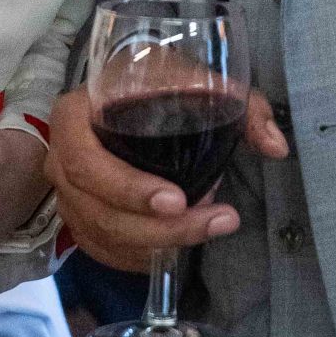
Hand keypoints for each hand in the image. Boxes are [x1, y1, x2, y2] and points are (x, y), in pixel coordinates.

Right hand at [45, 85, 286, 273]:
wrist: (129, 89)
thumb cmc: (155, 82)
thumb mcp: (195, 80)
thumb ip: (240, 106)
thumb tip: (275, 146)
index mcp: (74, 115)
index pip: (86, 162)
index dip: (127, 188)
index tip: (177, 199)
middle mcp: (59, 157)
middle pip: (98, 210)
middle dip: (158, 228)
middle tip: (213, 221)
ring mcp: (66, 193)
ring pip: (103, 236)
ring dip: (157, 244)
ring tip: (211, 227)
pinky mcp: (79, 217)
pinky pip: (103, 251)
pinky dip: (140, 256)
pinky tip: (180, 246)